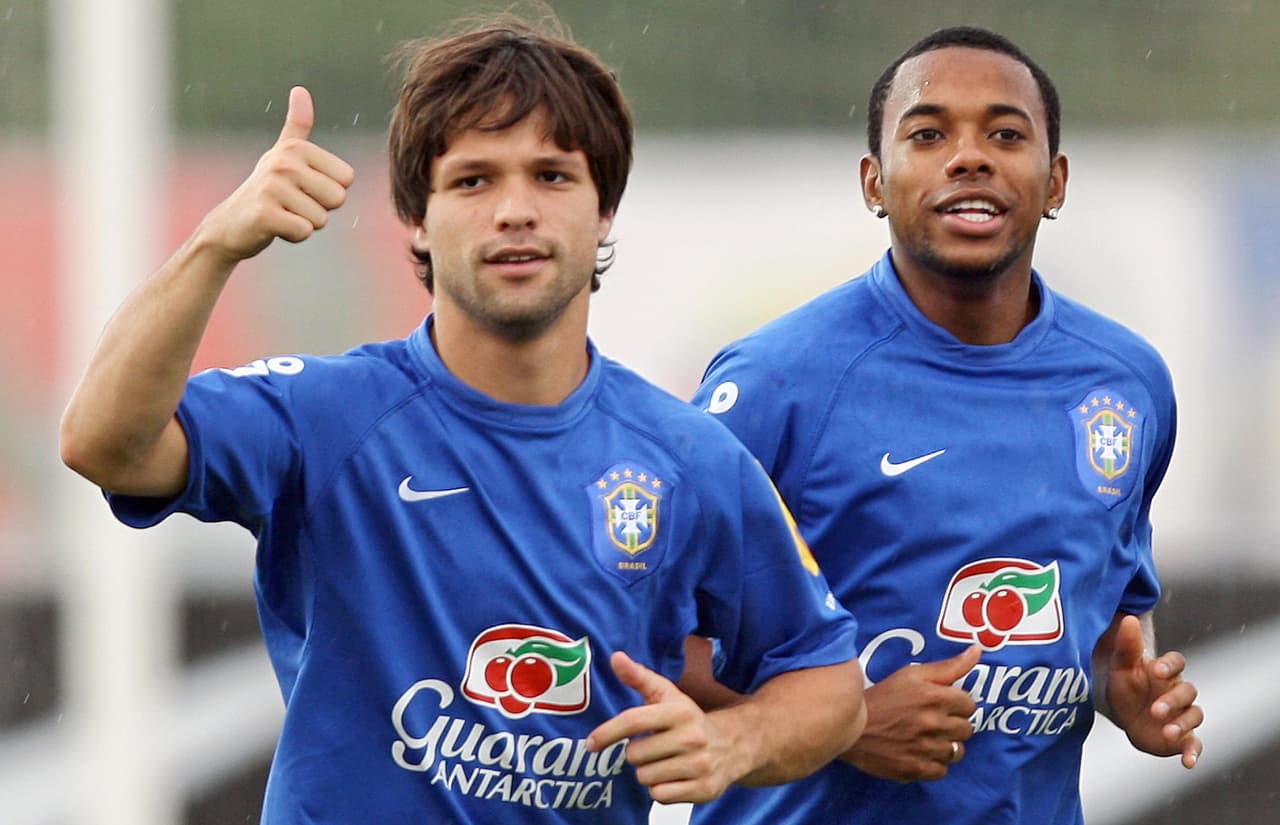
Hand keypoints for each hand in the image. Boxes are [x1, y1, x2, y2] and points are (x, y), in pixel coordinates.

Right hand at [198, 86, 354, 262]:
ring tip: (281, 213)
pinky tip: (275, 227)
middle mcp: (285, 163)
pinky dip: (294, 236)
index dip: (328, 191)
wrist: (231, 224)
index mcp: (297, 148)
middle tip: (291, 204)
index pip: (347, 180)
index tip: (302, 188)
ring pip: (322, 219)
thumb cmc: (266, 189)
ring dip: (304, 223)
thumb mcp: (282, 154)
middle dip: (319, 209)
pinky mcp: (265, 215)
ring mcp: (273, 188)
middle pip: (338, 199)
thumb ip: (297, 125)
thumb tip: (300, 90)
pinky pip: (304, 231)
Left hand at [587, 651, 742, 804]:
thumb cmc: (688, 720)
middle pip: (635, 755)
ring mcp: (699, 765)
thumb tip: (615, 657)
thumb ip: (638, 677)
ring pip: (645, 777)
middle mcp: (692, 737)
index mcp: (679, 711)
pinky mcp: (703, 790)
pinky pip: (660, 796)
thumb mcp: (666, 695)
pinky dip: (660, 790)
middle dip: (637, 754)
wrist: (732, 746)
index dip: (607, 733)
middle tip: (653, 748)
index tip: (591, 743)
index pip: (633, 721)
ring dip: (648, 773)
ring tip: (664, 762)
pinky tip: (673, 778)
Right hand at [843, 645, 979, 781]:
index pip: (969, 705)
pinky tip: (920, 753)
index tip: (943, 705)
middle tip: (934, 721)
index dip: (957, 705)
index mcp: (934, 696)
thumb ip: (948, 665)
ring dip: (946, 746)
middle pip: (966, 730)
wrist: (847, 724)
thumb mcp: (912, 674)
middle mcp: (932, 722)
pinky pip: (942, 771)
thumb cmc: (881, 696)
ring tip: (928, 738)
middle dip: (953, 725)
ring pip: (956, 752)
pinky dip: (934, 764)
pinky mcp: (915, 768)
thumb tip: (978, 650)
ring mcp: (924, 748)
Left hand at [1100, 614, 1203, 767]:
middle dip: (1173, 701)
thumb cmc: (1124, 685)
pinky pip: (1195, 744)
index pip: (1177, 663)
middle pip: (1187, 691)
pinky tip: (1188, 763)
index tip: (1158, 670)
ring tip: (1166, 731)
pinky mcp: (1181, 737)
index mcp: (1165, 672)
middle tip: (1154, 709)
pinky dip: (1194, 752)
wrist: (1121, 713)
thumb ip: (1127, 645)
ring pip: (1194, 715)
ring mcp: (1181, 714)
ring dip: (1182, 724)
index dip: (1170, 666)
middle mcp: (1178, 692)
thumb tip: (1127, 619)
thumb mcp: (1121, 666)